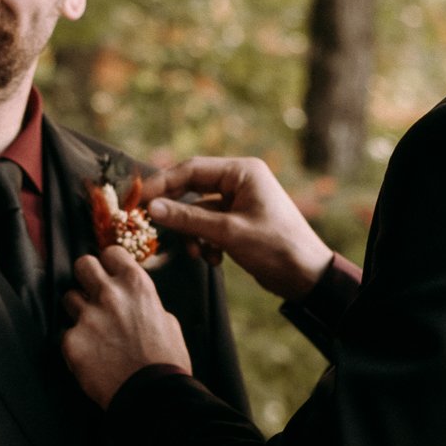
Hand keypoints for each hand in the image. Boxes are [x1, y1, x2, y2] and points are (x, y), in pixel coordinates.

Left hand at [62, 246, 190, 407]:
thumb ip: (146, 304)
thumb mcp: (167, 322)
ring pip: (68, 298)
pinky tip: (91, 357)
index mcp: (136, 286)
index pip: (111, 252)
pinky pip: (66, 334)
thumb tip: (135, 302)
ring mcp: (87, 317)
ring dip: (78, 311)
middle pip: (82, 264)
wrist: (153, 396)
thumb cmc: (166, 362)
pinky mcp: (72, 341)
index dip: (109, 264)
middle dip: (86, 277)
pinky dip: (76, 344)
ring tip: (92, 330)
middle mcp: (109, 295)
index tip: (109, 273)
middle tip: (92, 293)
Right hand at [142, 157, 332, 301]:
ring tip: (197, 253)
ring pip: (198, 211)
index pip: (191, 169)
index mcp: (242, 172)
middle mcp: (240, 181)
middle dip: (176, 212)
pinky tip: (214, 259)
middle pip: (192, 188)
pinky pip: (209, 225)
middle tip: (152, 225)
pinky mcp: (238, 221)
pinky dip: (206, 242)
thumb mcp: (228, 232)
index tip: (139, 200)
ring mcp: (239, 201)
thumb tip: (152, 208)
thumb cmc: (275, 247)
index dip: (162, 184)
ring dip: (193, 234)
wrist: (306, 276)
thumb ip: (189, 219)